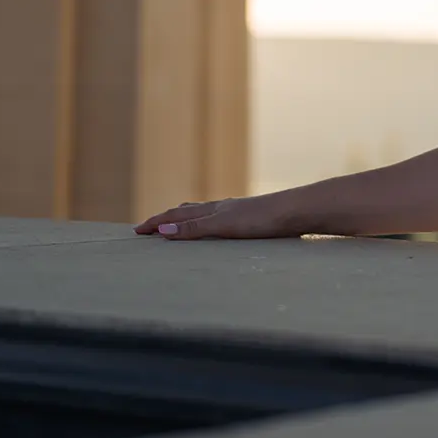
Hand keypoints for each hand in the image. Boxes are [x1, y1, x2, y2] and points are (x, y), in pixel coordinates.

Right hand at [134, 194, 297, 240]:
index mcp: (214, 210)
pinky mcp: (253, 219)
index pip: (177, 216)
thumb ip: (195, 229)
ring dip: (186, 220)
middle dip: (167, 219)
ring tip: (177, 224)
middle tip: (149, 226)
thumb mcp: (224, 225)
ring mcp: (238, 212)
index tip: (137, 230)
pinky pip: (222, 220)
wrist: (299, 210)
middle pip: (188, 212)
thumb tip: (162, 230)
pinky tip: (218, 228)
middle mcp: (223, 208)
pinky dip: (208, 224)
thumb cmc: (263, 218)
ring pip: (205, 214)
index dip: (157, 222)